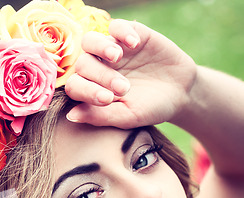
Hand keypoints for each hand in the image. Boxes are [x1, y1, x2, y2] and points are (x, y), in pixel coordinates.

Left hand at [65, 20, 196, 128]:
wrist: (180, 93)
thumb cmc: (150, 109)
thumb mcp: (127, 116)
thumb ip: (99, 117)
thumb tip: (71, 116)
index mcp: (93, 90)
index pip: (75, 86)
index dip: (86, 91)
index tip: (108, 99)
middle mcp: (98, 69)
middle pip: (83, 64)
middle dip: (101, 76)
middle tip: (123, 87)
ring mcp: (113, 50)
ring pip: (91, 40)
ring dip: (101, 47)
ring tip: (116, 56)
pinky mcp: (130, 34)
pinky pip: (117, 26)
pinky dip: (122, 31)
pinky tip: (135, 43)